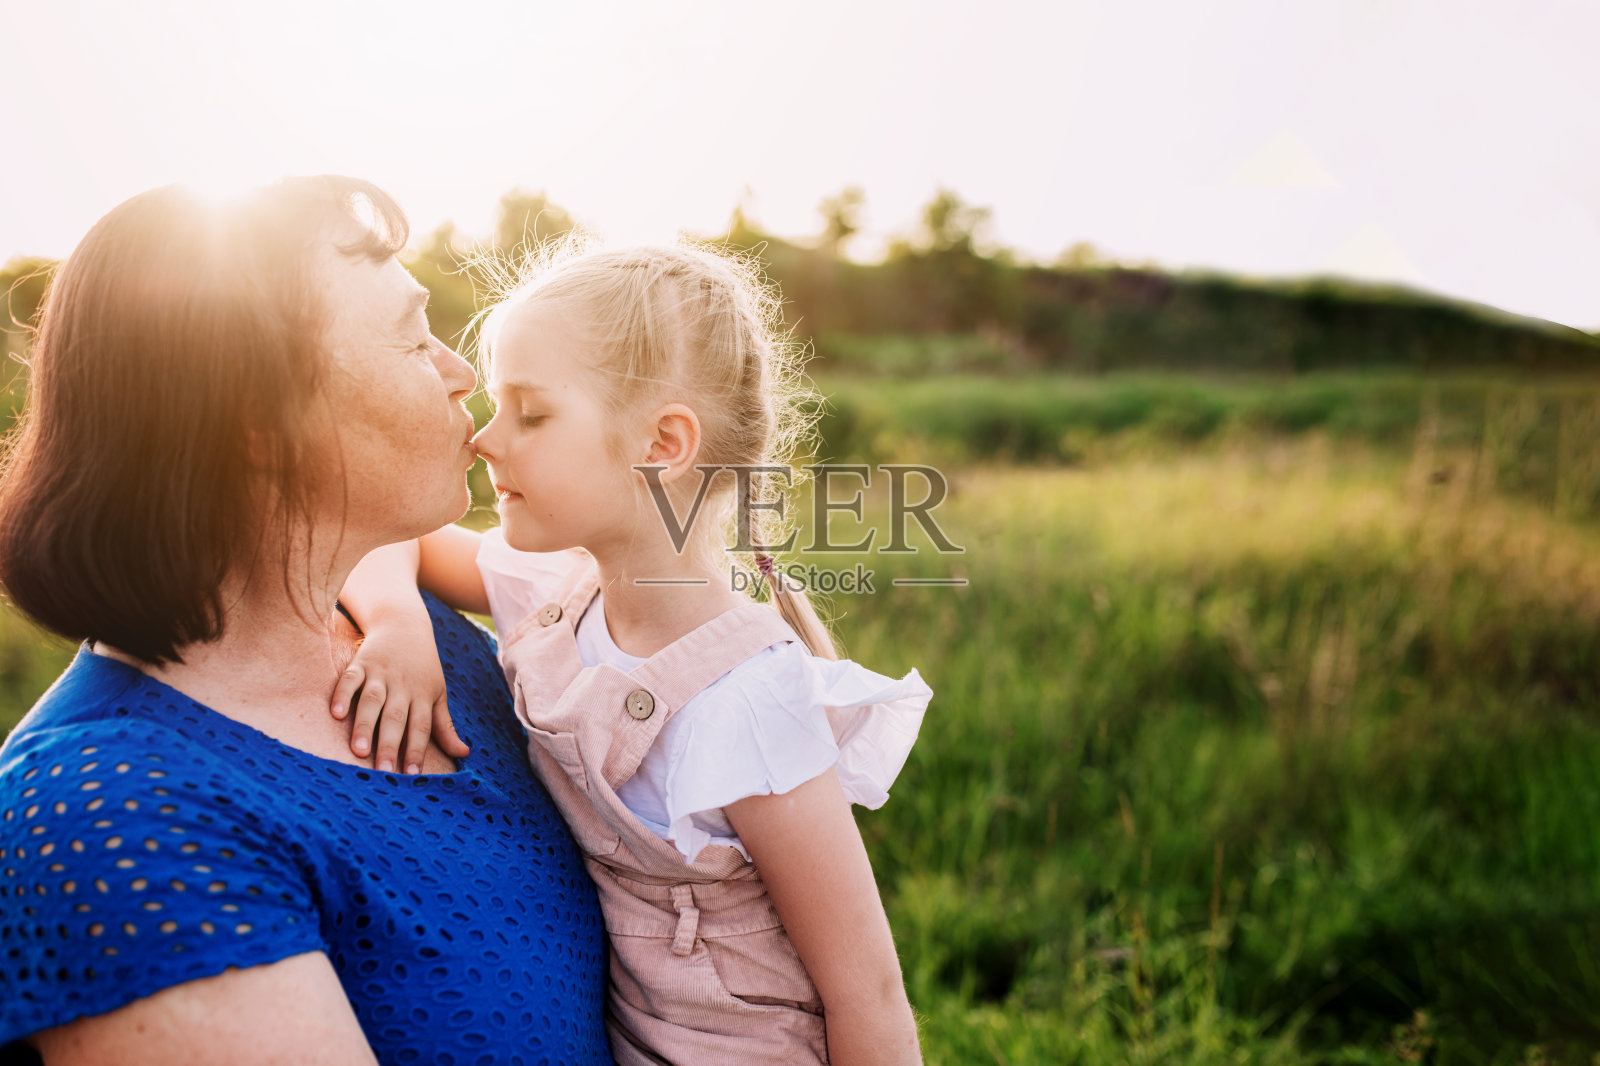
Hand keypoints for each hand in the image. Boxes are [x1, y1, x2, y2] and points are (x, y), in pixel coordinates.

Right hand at [329, 612, 469, 773]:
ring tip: (358, 750)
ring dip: (365, 725)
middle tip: (384, 772)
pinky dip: (342, 694)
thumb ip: (445, 726)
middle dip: (390, 745)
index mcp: (423, 695)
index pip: (421, 727)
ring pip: (372, 701)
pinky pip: (350, 679)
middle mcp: (402, 686)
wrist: (404, 623)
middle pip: (396, 718)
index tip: (411, 775)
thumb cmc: (423, 666)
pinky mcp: (361, 663)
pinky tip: (335, 714)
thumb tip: (464, 753)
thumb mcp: (437, 693)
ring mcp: (380, 674)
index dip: (417, 750)